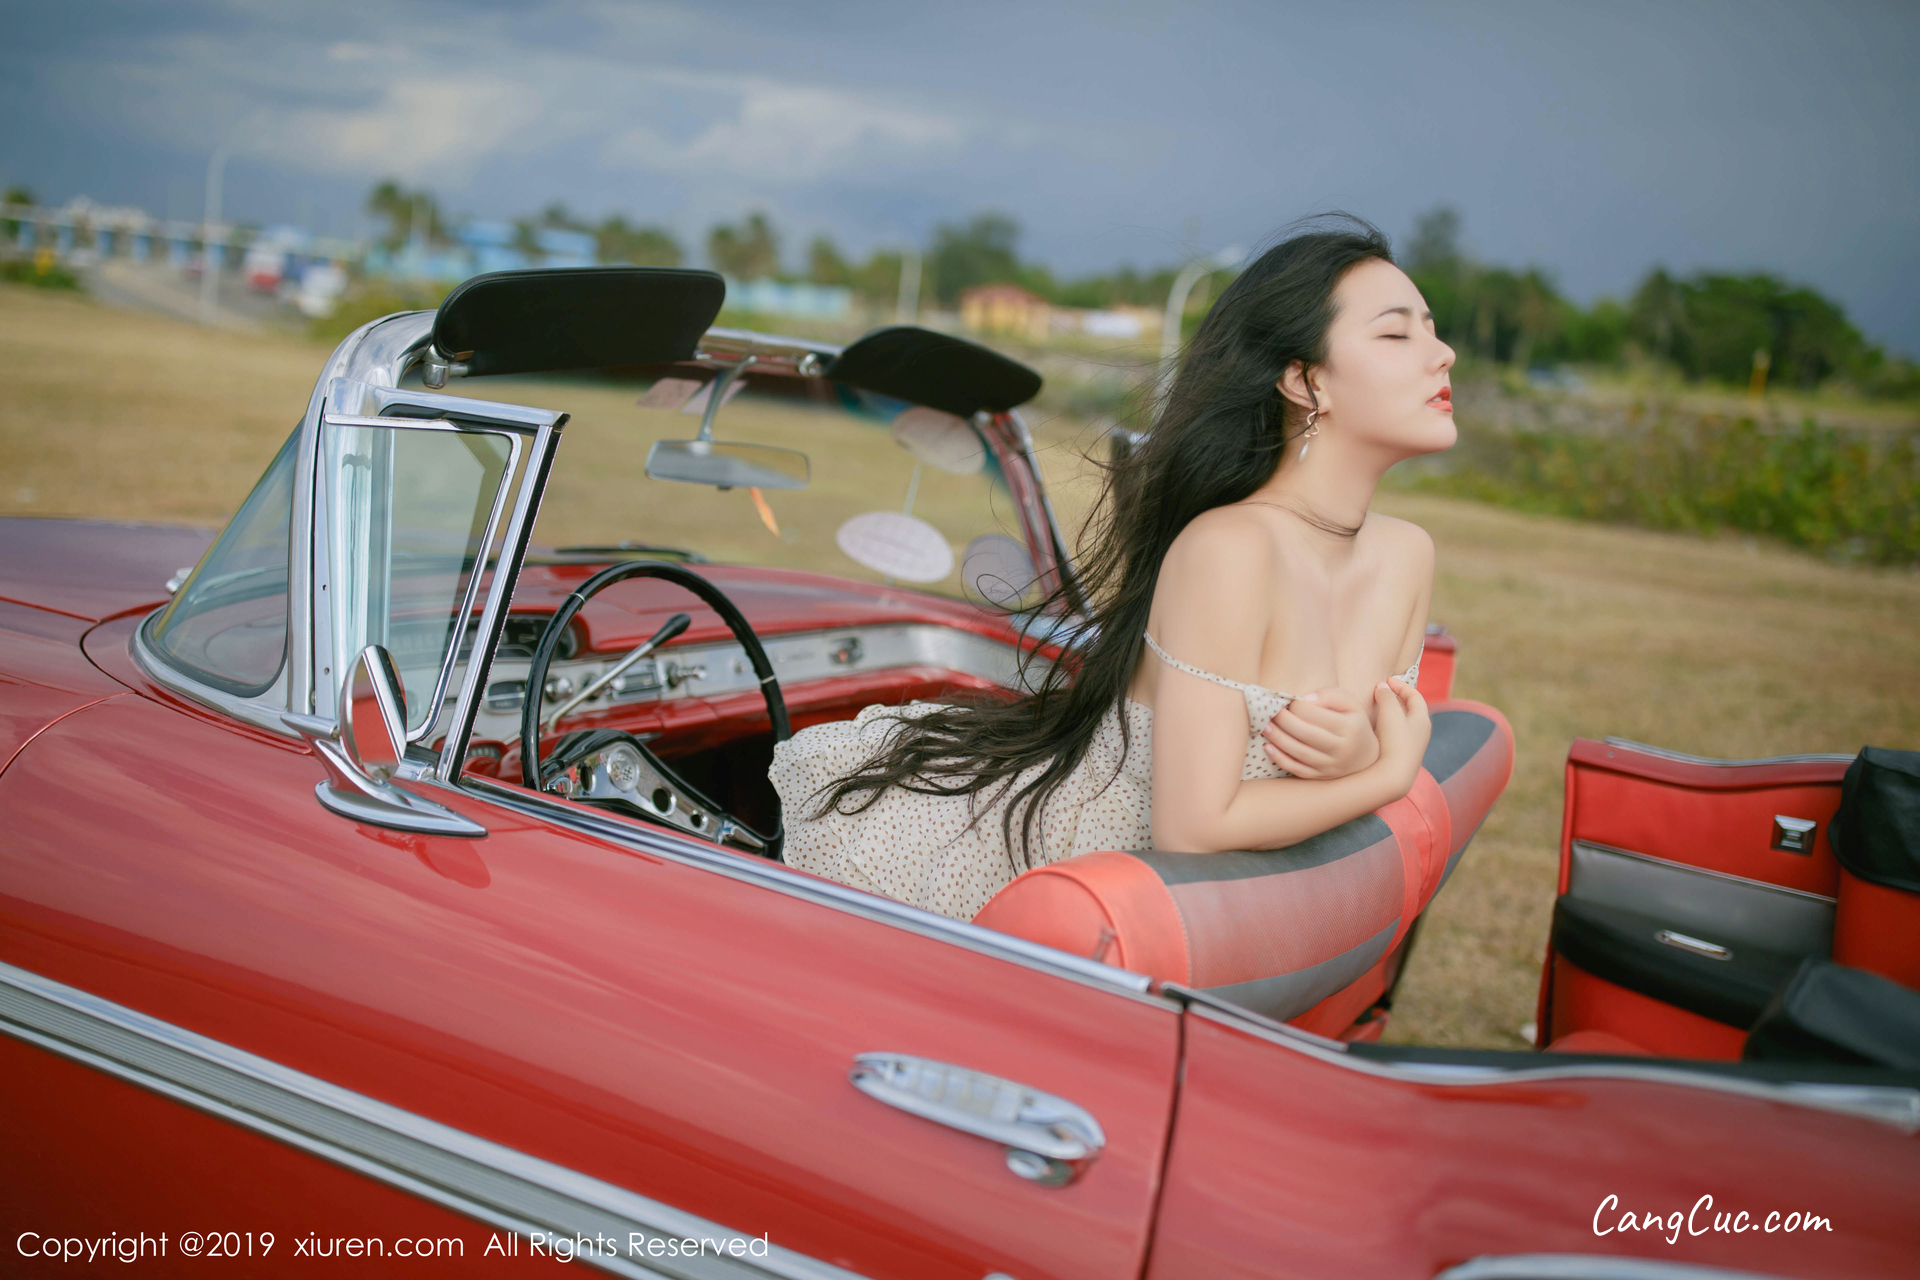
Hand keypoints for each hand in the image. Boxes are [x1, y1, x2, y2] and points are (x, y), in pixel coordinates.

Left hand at [1260, 687, 1379, 778]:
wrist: (1365, 756)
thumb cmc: (1352, 723)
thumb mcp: (1350, 704)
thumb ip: (1330, 695)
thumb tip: (1305, 699)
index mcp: (1350, 728)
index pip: (1317, 715)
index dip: (1298, 706)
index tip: (1289, 700)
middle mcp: (1341, 749)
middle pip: (1306, 734)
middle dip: (1284, 720)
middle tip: (1269, 711)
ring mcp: (1331, 766)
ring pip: (1300, 753)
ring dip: (1278, 739)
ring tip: (1265, 726)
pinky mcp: (1322, 777)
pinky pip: (1298, 770)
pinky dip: (1281, 759)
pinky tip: (1268, 747)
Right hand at [1372, 677, 1430, 792]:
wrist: (1395, 775)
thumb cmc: (1394, 741)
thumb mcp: (1390, 712)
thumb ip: (1386, 696)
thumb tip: (1382, 687)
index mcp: (1422, 719)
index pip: (1415, 695)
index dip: (1401, 685)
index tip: (1386, 681)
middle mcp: (1421, 732)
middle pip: (1410, 709)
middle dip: (1396, 698)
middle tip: (1381, 693)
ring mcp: (1412, 745)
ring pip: (1403, 723)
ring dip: (1391, 713)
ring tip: (1376, 708)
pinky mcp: (1402, 755)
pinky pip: (1396, 735)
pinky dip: (1387, 726)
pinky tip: (1375, 729)